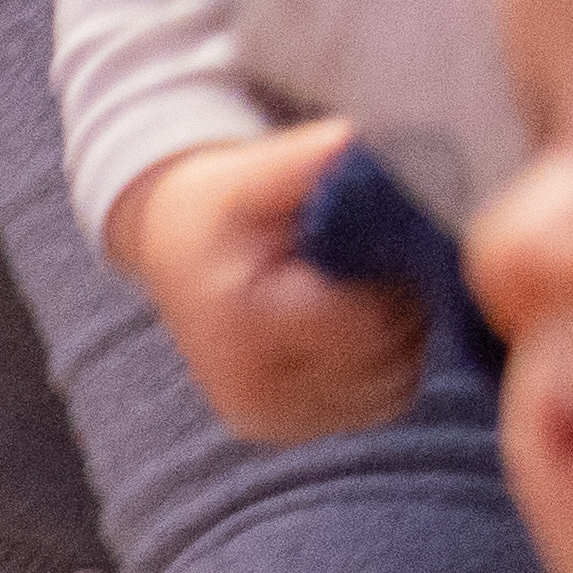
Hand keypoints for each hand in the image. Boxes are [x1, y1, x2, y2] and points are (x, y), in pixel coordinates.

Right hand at [107, 123, 430, 445]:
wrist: (169, 250)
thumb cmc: (218, 204)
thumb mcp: (251, 171)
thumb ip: (305, 159)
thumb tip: (357, 143)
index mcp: (243, 325)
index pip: (372, 324)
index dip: (398, 280)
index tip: (380, 242)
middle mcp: (251, 387)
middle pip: (388, 360)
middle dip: (402, 309)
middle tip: (376, 264)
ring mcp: (265, 417)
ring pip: (391, 389)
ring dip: (398, 341)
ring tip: (361, 294)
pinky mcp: (278, 429)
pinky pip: (372, 406)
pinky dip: (382, 369)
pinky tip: (353, 331)